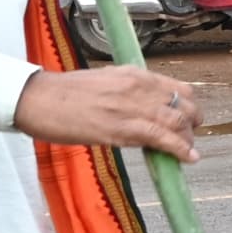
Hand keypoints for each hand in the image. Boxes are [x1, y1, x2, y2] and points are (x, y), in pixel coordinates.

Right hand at [16, 65, 199, 160]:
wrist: (38, 99)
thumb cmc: (64, 93)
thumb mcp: (104, 81)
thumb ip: (127, 91)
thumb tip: (142, 106)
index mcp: (133, 74)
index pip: (178, 87)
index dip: (189, 105)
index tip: (189, 117)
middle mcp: (137, 87)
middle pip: (184, 105)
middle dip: (193, 123)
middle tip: (190, 136)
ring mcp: (131, 107)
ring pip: (177, 122)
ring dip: (187, 139)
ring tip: (187, 150)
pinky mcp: (122, 129)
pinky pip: (162, 138)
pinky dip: (180, 149)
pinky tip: (188, 158)